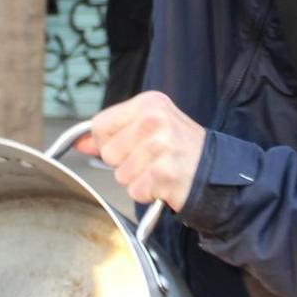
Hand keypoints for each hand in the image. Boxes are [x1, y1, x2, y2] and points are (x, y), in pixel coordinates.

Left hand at [79, 91, 206, 211]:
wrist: (216, 171)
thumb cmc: (181, 149)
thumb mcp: (149, 128)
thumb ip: (113, 133)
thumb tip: (80, 142)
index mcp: (149, 103)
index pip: (100, 124)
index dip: (108, 142)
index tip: (128, 146)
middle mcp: (155, 120)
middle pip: (108, 152)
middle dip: (124, 162)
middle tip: (151, 159)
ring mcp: (161, 147)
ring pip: (120, 174)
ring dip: (137, 179)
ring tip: (159, 170)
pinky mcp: (164, 174)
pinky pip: (135, 190)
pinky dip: (148, 193)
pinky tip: (165, 183)